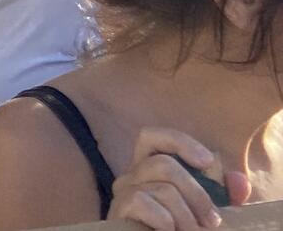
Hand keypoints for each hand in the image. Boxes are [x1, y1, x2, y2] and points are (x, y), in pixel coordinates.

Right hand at [109, 128, 248, 230]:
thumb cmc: (187, 230)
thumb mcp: (209, 212)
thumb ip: (224, 196)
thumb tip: (239, 181)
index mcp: (149, 170)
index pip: (151, 137)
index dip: (178, 142)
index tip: (207, 161)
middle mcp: (131, 176)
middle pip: (163, 163)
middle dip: (197, 194)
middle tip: (213, 222)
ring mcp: (122, 193)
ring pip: (161, 188)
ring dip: (186, 216)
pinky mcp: (118, 211)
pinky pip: (141, 201)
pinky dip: (164, 220)